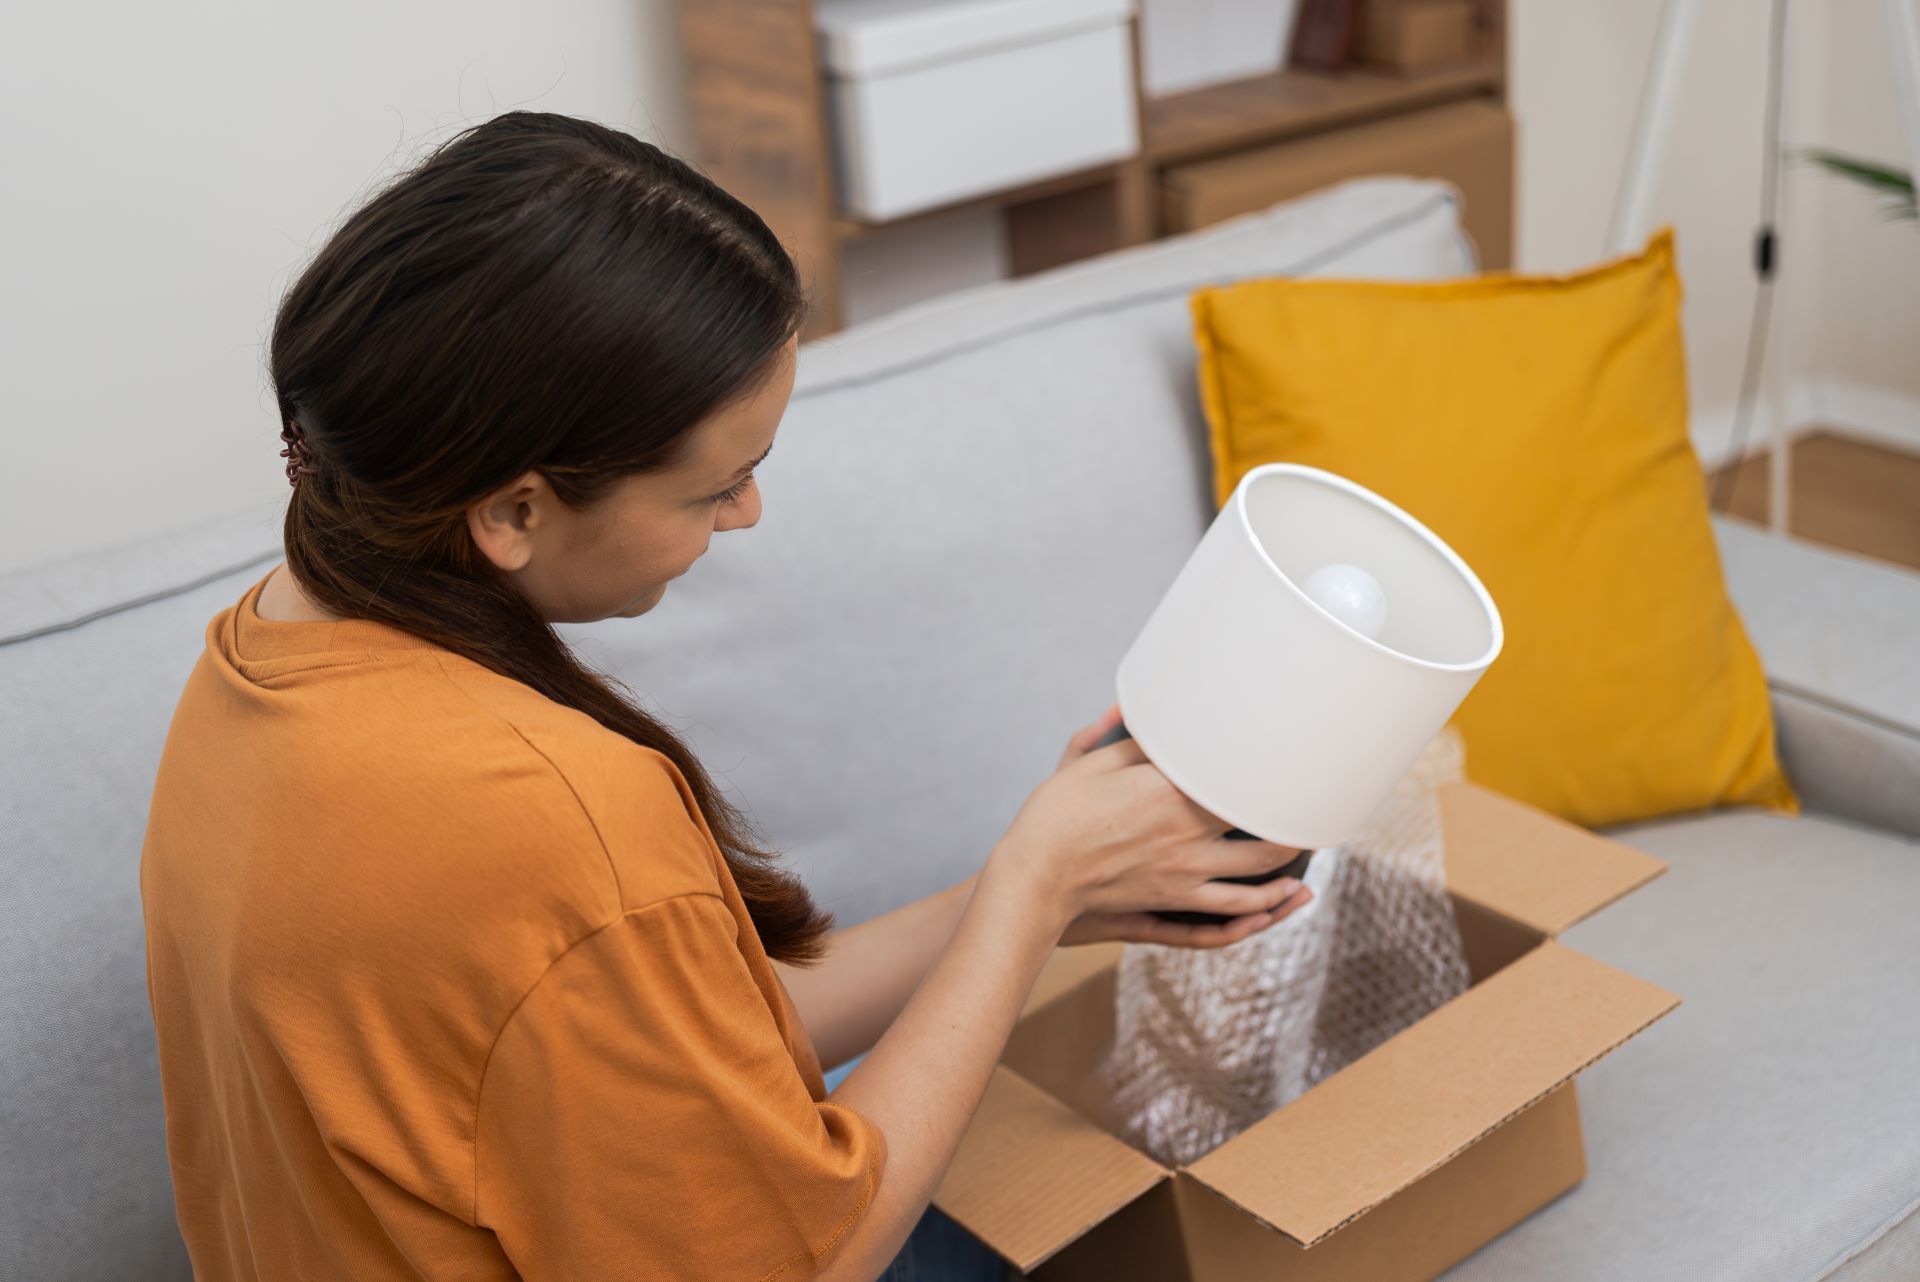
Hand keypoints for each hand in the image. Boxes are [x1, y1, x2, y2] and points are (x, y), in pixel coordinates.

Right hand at [989, 704, 1311, 941]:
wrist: (1033, 877)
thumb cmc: (1054, 815)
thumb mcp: (1086, 763)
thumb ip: (1124, 737)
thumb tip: (1142, 708)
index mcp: (1170, 793)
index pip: (1236, 779)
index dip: (1268, 770)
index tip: (1289, 755)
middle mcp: (1187, 835)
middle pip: (1263, 830)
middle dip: (1294, 820)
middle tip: (1314, 805)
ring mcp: (1184, 876)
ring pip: (1256, 878)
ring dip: (1289, 870)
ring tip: (1309, 860)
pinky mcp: (1171, 904)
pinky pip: (1227, 917)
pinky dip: (1259, 915)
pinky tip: (1276, 907)